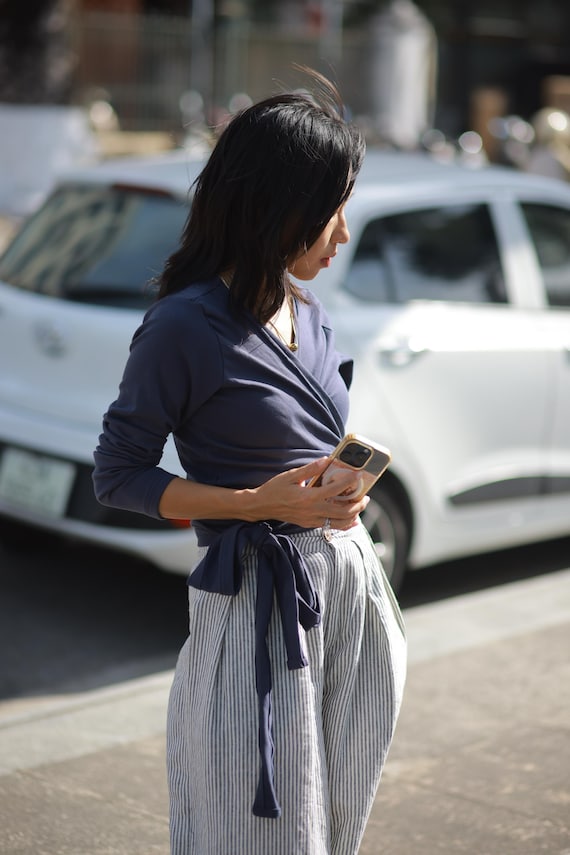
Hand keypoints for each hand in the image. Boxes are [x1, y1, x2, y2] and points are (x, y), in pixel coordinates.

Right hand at [248, 457, 368, 529]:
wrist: (261, 506)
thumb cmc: (275, 489)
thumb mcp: (291, 475)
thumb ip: (311, 469)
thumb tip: (327, 460)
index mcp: (309, 497)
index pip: (335, 490)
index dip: (350, 482)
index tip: (359, 476)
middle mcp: (312, 511)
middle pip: (343, 511)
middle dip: (358, 504)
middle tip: (366, 496)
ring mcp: (312, 520)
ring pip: (340, 523)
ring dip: (354, 515)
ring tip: (360, 506)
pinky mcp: (310, 524)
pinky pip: (331, 526)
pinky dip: (344, 523)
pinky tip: (351, 519)